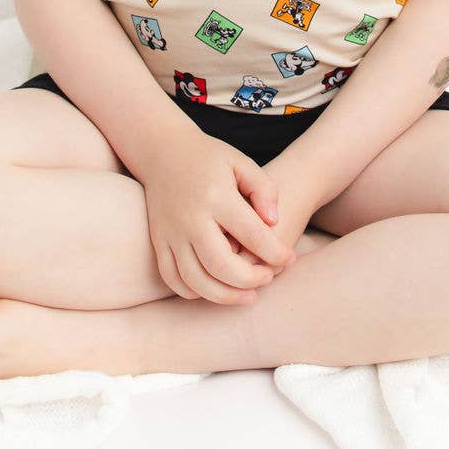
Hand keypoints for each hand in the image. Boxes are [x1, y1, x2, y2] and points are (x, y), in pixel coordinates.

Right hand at [141, 132, 299, 305]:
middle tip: (268, 279)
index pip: (252, 234)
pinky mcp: (158, 242)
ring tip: (247, 295)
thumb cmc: (209, 158)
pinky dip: (195, 292)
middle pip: (221, 265)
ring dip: (224, 296)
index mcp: (216, 196)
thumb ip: (263, 189)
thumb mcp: (241, 163)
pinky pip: (173, 279)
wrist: (163, 152)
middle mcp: (191, 218)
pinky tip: (215, 289)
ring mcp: (171, 233)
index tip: (290, 257)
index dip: (276, 252)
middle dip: (250, 280)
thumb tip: (274, 221)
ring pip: (196, 280)